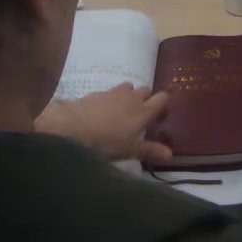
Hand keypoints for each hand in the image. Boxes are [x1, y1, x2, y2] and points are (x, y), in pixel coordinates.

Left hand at [39, 85, 172, 164]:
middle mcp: (131, 98)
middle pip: (146, 90)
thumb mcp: (129, 151)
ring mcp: (113, 93)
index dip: (163, 106)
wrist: (71, 128)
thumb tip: (171, 154)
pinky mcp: (96, 92)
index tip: (159, 118)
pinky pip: (110, 92)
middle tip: (140, 117)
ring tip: (121, 113)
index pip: (162, 98)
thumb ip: (150, 150)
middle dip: (146, 100)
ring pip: (128, 87)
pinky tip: (102, 113)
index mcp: (143, 111)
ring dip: (128, 96)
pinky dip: (111, 99)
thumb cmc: (105, 142)